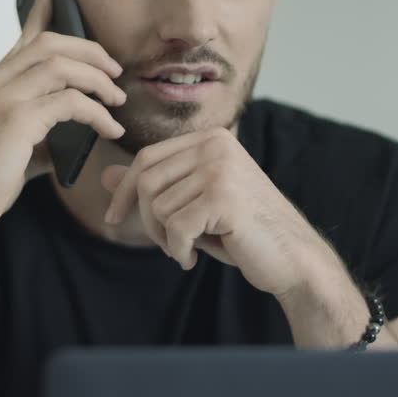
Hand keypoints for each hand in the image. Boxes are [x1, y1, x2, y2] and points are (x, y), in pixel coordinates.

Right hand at [0, 0, 127, 237]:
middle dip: (88, 51)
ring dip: (97, 78)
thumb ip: (37, 137)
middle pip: (47, 45)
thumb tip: (68, 140)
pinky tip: (110, 128)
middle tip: (114, 70)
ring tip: (117, 97)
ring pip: (60, 65)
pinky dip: (96, 111)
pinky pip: (69, 102)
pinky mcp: (16, 121)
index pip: (19, 42)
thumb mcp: (11, 152)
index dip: (39, 16)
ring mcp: (2, 100)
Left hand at [100, 128, 337, 296]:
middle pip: (147, 180)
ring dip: (164, 239)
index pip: (148, 157)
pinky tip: (195, 257)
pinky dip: (177, 251)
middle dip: (146, 220)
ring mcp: (221, 169)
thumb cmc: (244, 231)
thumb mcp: (194, 203)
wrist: (292, 257)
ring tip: (188, 248)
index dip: (124, 190)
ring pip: (157, 206)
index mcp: (212, 139)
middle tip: (168, 244)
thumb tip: (104, 175)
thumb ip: (155, 186)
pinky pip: (174, 228)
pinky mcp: (223, 198)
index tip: (115, 218)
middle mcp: (216, 146)